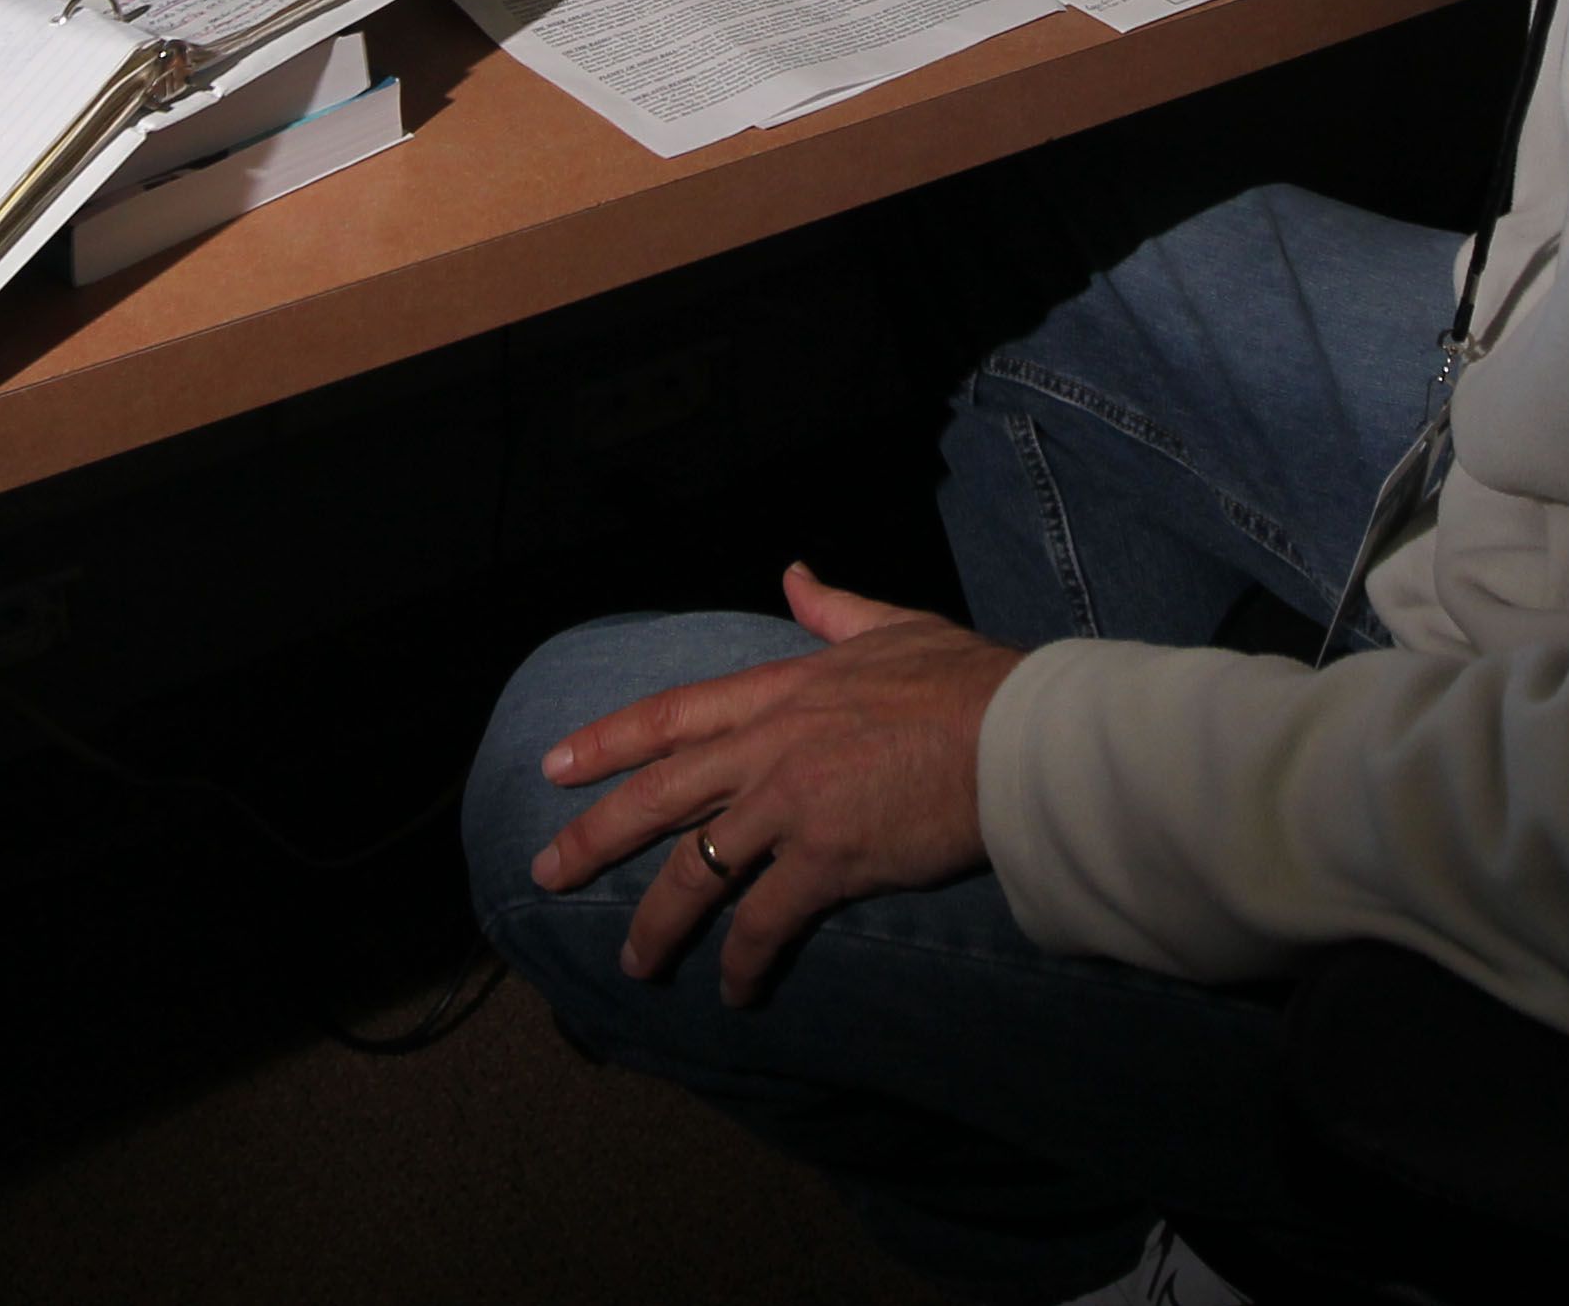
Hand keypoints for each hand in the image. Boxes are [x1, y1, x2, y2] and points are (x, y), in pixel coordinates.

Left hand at [528, 563, 1016, 1006]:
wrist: (1022, 736)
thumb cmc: (968, 681)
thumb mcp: (892, 625)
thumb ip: (834, 610)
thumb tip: (795, 575)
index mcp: (780, 690)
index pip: (671, 715)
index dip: (606, 741)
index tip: (555, 764)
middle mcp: (769, 747)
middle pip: (658, 796)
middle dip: (595, 836)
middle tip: (546, 872)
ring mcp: (792, 805)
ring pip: (696, 871)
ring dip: (657, 923)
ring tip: (633, 963)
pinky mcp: (828, 860)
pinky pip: (765, 922)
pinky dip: (743, 962)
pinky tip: (734, 992)